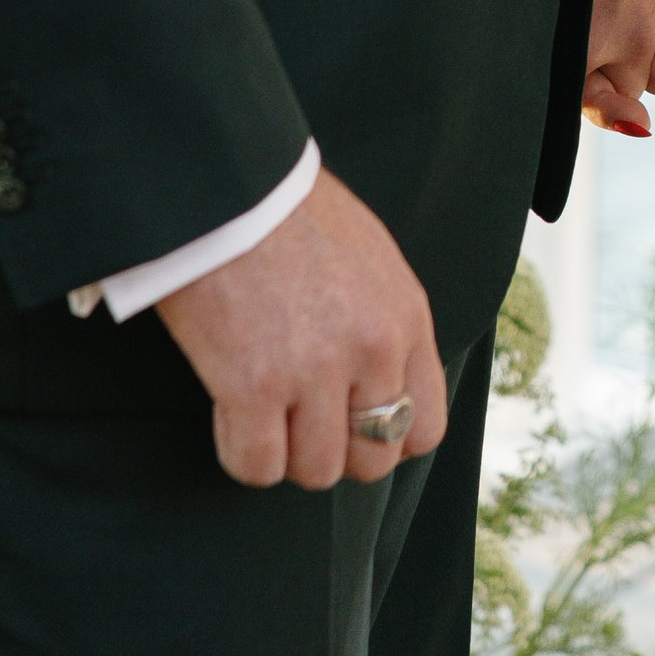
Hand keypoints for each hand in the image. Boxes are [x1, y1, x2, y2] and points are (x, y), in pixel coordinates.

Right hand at [156, 168, 446, 491]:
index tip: (350, 424)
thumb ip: (385, 324)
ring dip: (284, 451)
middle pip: (372, 461)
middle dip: (334, 450)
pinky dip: (239, 452)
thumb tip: (381, 388)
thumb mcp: (372, 260)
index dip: (385, 439)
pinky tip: (229, 410)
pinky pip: (256, 466)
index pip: (424, 428)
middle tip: (298, 418)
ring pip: (315, 471)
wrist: (230, 184)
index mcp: (407, 317)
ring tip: (263, 405)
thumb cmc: (292, 215)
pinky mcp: (253, 386)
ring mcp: (315, 370)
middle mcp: (373, 349)